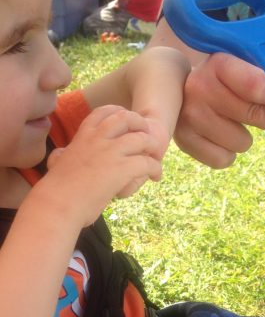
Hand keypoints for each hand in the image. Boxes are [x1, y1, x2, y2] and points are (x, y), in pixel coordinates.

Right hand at [44, 105, 163, 226]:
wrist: (57, 204)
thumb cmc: (56, 191)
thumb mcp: (59, 165)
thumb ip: (62, 156)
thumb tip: (58, 155)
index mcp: (83, 136)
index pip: (104, 112)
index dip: (119, 112)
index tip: (128, 120)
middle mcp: (98, 139)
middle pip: (126, 118)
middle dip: (141, 124)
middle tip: (148, 136)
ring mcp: (110, 153)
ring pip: (142, 139)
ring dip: (153, 147)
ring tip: (156, 157)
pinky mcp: (121, 169)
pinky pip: (147, 163)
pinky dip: (155, 168)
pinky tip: (156, 176)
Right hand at [174, 53, 264, 167]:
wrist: (176, 91)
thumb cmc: (228, 80)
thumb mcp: (255, 68)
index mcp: (220, 63)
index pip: (254, 83)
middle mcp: (199, 87)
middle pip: (253, 114)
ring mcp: (189, 117)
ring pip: (242, 142)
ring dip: (246, 136)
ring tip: (233, 121)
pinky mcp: (184, 142)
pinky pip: (224, 159)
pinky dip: (229, 152)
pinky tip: (220, 136)